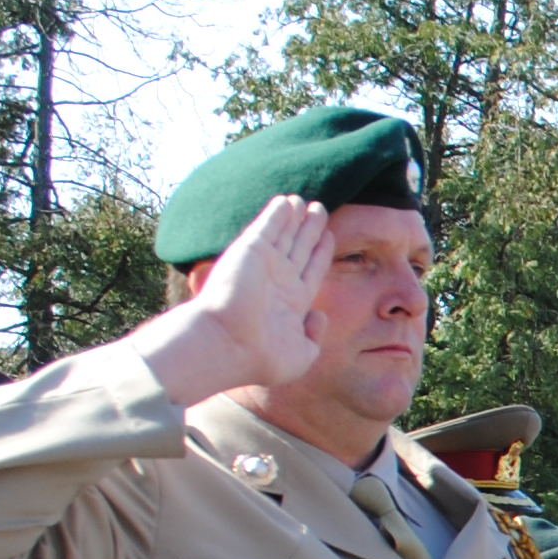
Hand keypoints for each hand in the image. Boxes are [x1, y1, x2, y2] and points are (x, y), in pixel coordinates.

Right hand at [139, 197, 333, 402]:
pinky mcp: (251, 250)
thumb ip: (315, 337)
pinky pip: (269, 225)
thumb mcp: (302, 355)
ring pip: (286, 234)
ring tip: (307, 201)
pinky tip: (288, 201)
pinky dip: (278, 213)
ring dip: (296, 217)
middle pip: (300, 248)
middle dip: (310, 230)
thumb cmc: (260, 357)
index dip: (320, 253)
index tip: (329, 238)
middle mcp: (278, 281)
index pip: (310, 271)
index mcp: (291, 303)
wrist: (228, 345)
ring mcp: (265, 264)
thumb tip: (319, 315)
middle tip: (320, 210)